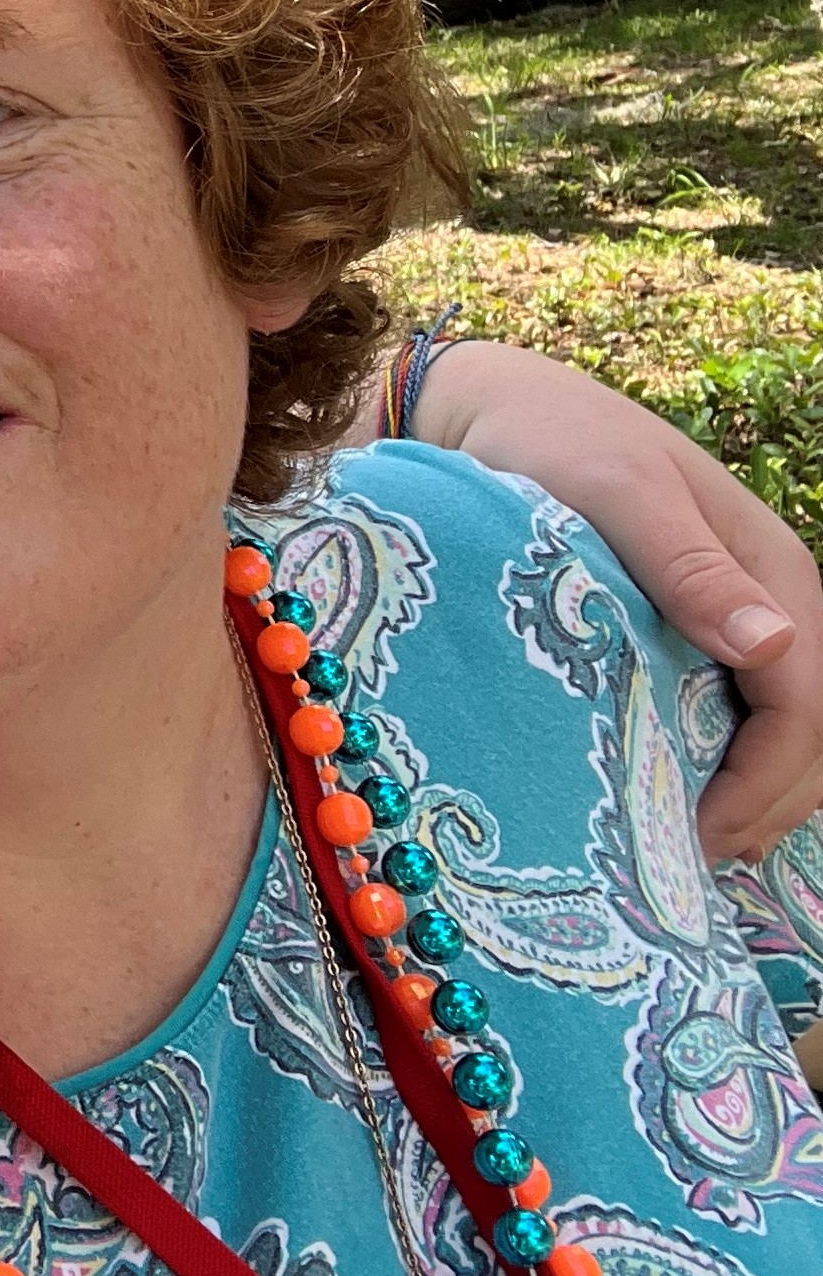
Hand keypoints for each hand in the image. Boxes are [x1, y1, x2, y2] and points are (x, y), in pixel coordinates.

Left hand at [416, 342, 822, 861]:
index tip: (693, 843)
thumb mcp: (617, 493)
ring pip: (770, 732)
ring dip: (740, 795)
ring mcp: (727, 618)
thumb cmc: (549, 440)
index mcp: (773, 573)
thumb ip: (689, 566)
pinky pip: (722, 711)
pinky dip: (707, 765)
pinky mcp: (680, 628)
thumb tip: (774, 643)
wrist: (485, 408)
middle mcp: (765, 602)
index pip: (805, 708)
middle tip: (678, 867)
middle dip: (760, 809)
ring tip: (672, 850)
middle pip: (805, 736)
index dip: (763, 788)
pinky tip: (662, 800)